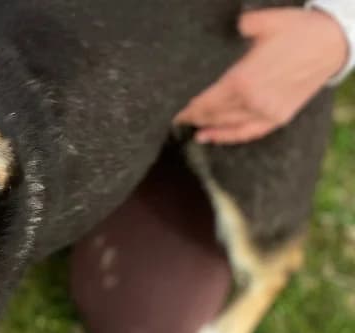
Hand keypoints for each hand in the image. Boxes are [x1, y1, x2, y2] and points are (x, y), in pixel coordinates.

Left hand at [175, 8, 348, 143]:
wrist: (334, 41)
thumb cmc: (297, 29)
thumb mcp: (260, 22)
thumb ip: (234, 29)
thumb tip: (218, 32)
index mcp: (242, 79)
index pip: (204, 100)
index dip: (186, 106)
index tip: (171, 107)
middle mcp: (252, 101)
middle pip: (211, 114)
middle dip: (191, 116)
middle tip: (173, 115)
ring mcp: (266, 112)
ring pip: (226, 126)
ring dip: (205, 126)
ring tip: (188, 125)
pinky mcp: (278, 118)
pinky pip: (246, 133)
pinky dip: (226, 137)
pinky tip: (209, 137)